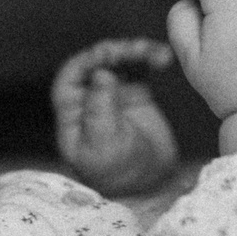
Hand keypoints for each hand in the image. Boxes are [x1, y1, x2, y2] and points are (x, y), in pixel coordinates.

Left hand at [53, 37, 180, 195]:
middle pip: (98, 61)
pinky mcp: (136, 91)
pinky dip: (151, 58)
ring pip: (120, 59)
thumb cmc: (115, 170)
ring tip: (157, 55)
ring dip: (137, 51)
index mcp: (71, 108)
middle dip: (117, 51)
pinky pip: (141, 67)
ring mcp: (112, 91)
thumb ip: (99, 109)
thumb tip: (100, 73)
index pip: (72, 74)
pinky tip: (165, 58)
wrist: (147, 185)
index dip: (88, 60)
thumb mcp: (103, 144)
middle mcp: (88, 95)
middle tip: (138, 50)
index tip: (109, 56)